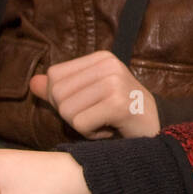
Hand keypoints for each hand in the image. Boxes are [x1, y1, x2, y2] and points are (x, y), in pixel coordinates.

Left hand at [30, 51, 159, 138]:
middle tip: (98, 118)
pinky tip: (111, 130)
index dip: (63, 99)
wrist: (159, 132)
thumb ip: (60, 90)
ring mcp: (114, 83)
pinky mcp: (117, 104)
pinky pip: (80, 124)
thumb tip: (33, 83)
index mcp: (101, 58)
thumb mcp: (90, 97)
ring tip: (105, 123)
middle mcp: (108, 65)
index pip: (54, 76)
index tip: (91, 106)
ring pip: (67, 111)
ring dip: (82, 127)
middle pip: (57, 94)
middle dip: (72, 115)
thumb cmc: (121, 117)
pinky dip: (91, 135)